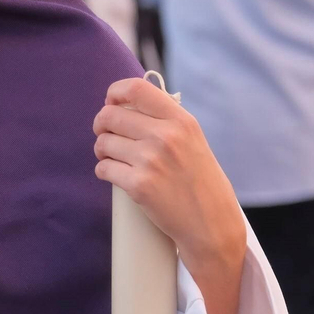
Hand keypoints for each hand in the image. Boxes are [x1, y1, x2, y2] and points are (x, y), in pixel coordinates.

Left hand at [93, 79, 244, 272]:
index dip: (114, 93)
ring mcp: (151, 161)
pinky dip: (104, 171)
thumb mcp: (193, 139)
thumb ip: (165, 119)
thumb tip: (125, 103)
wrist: (211, 224)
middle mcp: (166, 136)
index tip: (111, 104)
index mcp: (181, 120)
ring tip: (114, 158)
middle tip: (106, 135)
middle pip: (109, 116)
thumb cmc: (201, 181)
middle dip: (101, 126)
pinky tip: (115, 175)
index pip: (135, 88)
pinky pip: (103, 169)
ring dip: (102, 151)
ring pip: (103, 143)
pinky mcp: (139, 186)